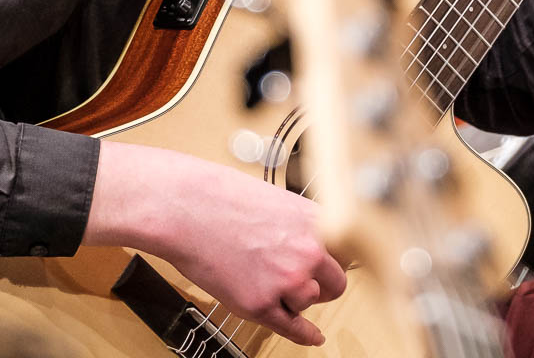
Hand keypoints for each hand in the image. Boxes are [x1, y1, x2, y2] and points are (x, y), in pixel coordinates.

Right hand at [85, 142, 347, 346]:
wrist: (186, 208)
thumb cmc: (223, 197)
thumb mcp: (278, 202)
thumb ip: (303, 225)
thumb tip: (318, 242)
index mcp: (315, 223)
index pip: (347, 252)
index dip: (336, 260)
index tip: (338, 268)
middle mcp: (308, 253)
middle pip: (336, 284)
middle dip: (324, 284)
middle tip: (309, 281)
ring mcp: (285, 281)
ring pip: (310, 303)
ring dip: (298, 298)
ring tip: (274, 282)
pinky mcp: (260, 303)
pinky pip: (291, 327)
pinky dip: (303, 334)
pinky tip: (311, 336)